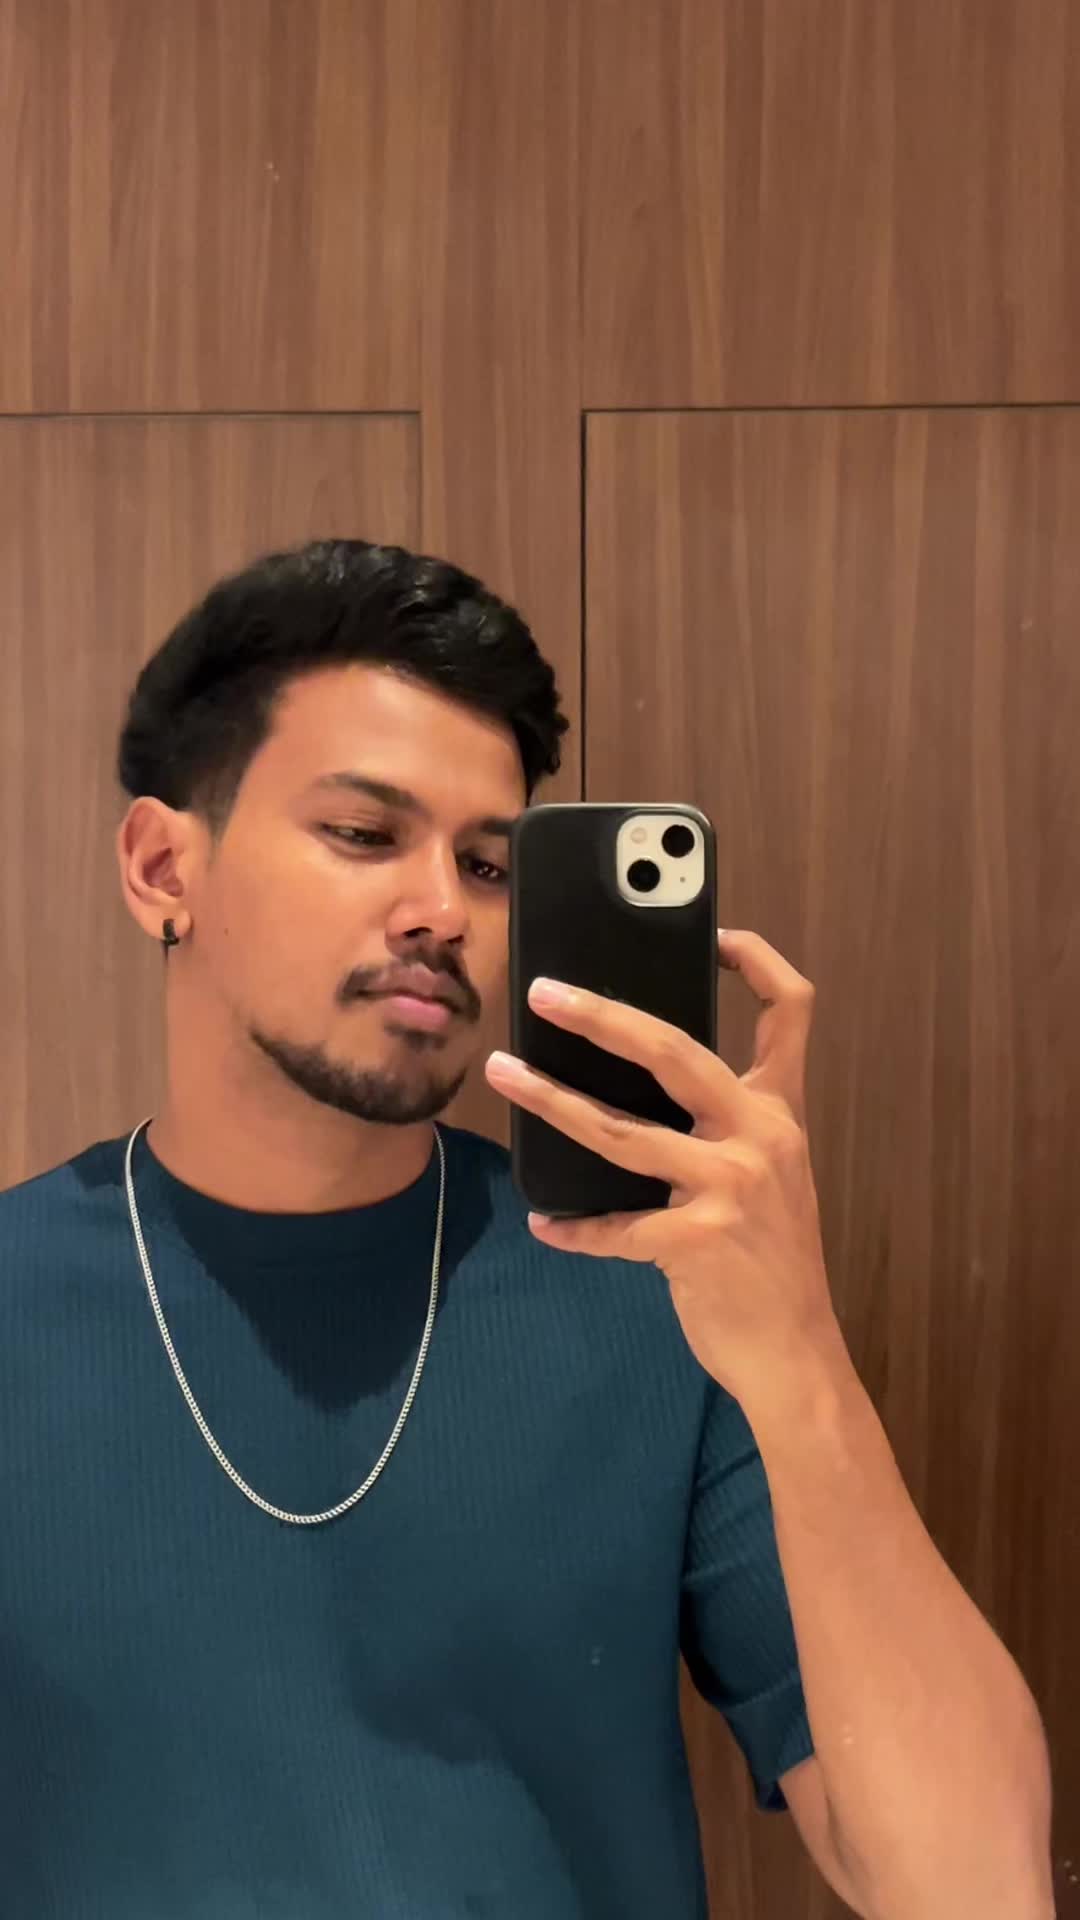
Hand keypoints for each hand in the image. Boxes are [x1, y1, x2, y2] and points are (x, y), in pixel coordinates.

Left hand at [485, 930, 841, 1400]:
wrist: (798, 1355)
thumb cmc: (771, 1261)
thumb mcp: (768, 1177)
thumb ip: (724, 1125)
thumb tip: (632, 1081)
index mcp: (780, 1113)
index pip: (791, 1011)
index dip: (757, 960)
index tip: (714, 930)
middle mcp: (761, 1138)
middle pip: (675, 1050)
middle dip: (602, 1015)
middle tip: (545, 991)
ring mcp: (730, 1190)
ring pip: (619, 1130)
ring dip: (551, 1100)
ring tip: (504, 1075)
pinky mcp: (696, 1244)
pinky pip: (613, 1227)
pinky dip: (573, 1226)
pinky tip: (545, 1222)